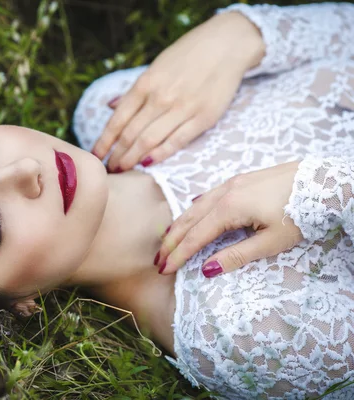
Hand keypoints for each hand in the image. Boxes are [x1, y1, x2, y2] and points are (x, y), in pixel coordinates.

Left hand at [92, 12, 263, 171]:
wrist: (226, 45)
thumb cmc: (187, 56)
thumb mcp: (156, 67)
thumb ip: (134, 91)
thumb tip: (110, 107)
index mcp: (145, 84)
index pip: (117, 120)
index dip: (104, 142)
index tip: (96, 156)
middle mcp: (160, 97)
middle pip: (130, 135)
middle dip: (116, 155)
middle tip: (109, 169)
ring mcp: (182, 108)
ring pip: (149, 141)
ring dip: (133, 159)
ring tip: (123, 169)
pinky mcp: (203, 118)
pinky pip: (176, 142)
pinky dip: (160, 155)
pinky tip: (148, 164)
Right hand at [156, 161, 303, 276]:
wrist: (324, 181)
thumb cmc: (300, 213)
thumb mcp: (272, 242)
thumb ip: (236, 256)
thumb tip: (207, 270)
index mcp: (229, 209)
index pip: (195, 237)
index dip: (179, 255)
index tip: (165, 269)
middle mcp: (224, 193)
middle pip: (189, 220)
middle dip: (172, 241)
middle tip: (158, 260)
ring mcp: (231, 183)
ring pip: (195, 206)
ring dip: (180, 225)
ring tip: (167, 241)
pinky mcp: (240, 179)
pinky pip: (208, 195)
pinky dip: (193, 209)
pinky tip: (191, 212)